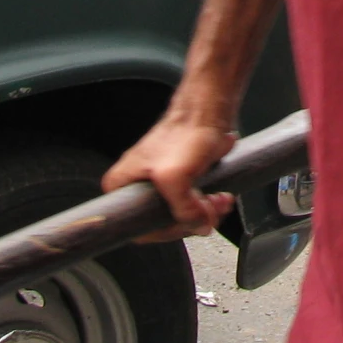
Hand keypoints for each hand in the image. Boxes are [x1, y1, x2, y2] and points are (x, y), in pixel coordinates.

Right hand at [101, 109, 237, 240]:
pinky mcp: (182, 181)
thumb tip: (198, 225)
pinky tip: (219, 197)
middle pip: (163, 222)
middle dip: (191, 219)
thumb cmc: (184, 133)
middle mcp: (138, 185)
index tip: (180, 222)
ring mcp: (161, 184)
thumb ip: (183, 209)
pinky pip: (194, 205)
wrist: (207, 113)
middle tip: (206, 211)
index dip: (162, 229)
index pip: (135, 225)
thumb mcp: (174, 177)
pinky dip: (210, 205)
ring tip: (217, 201)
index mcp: (123, 183)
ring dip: (205, 213)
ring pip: (182, 215)